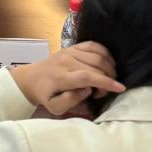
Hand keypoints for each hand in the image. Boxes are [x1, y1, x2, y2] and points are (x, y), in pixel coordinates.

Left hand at [10, 42, 124, 115]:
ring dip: (109, 67)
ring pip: (97, 55)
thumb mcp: (53, 107)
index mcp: (61, 77)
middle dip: (108, 80)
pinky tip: (109, 62)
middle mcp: (66, 61)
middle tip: (103, 92)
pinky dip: (105, 52)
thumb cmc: (45, 95)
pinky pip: (92, 45)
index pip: (88, 76)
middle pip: (96, 67)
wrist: (32, 78)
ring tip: (106, 79)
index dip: (106, 82)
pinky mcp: (71, 47)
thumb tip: (86, 90)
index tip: (120, 88)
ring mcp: (69, 51)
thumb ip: (69, 101)